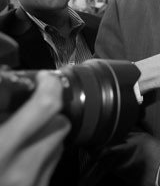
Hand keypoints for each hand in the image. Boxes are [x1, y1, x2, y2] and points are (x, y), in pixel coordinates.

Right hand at [0, 70, 70, 185]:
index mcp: (1, 152)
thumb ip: (2, 121)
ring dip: (47, 133)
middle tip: (29, 109)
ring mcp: (35, 183)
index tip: (43, 78)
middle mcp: (23, 169)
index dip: (48, 86)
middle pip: (59, 123)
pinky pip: (52, 163)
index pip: (44, 108)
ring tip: (22, 134)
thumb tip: (7, 102)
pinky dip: (43, 153)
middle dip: (47, 112)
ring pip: (59, 142)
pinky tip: (22, 156)